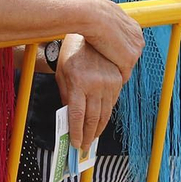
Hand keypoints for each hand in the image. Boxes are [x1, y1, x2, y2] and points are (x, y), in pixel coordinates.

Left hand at [54, 37, 124, 151]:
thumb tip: (70, 118)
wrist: (91, 34)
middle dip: (87, 136)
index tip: (75, 144)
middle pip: (92, 118)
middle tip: (83, 148)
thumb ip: (66, 96)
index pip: (77, 115)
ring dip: (97, 130)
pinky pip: (112, 104)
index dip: (76, 132)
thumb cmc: (71, 54)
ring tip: (91, 140)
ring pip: (104, 114)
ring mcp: (109, 83)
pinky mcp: (118, 81)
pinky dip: (106, 117)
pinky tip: (100, 125)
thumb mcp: (62, 74)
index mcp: (78, 82)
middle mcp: (96, 84)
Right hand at [72, 0, 143, 71]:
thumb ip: (105, 18)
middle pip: (129, 55)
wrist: (92, 15)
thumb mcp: (102, 12)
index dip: (115, 48)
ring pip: (126, 66)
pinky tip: (104, 77)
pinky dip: (114, 77)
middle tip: (101, 61)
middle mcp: (138, 39)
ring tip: (100, 68)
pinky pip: (123, 75)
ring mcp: (135, 51)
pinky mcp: (128, 62)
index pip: (127, 43)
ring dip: (115, 68)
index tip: (103, 50)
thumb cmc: (91, 11)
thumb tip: (97, 12)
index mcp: (133, 27)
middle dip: (117, 59)